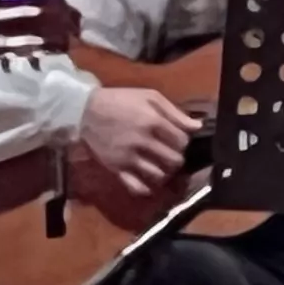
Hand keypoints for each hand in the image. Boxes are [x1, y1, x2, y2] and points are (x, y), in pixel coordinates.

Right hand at [78, 84, 202, 204]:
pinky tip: (149, 181)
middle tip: (171, 153)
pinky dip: (147, 188)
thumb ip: (175, 112)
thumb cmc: (121, 100)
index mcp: (153, 122)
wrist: (86, 110)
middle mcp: (143, 142)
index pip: (182, 141)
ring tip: (161, 165)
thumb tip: (197, 126)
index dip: (184, 141)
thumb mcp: (150, 97)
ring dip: (165, 172)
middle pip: (174, 160)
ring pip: (159, 175)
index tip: (178, 139)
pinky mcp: (116, 169)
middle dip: (177, 158)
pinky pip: (136, 187)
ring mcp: (129, 158)